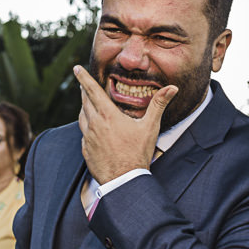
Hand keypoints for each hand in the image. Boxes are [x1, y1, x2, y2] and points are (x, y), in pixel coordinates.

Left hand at [74, 64, 177, 184]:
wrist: (123, 180)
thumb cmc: (137, 154)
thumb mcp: (150, 127)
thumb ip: (158, 105)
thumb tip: (172, 87)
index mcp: (107, 116)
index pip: (92, 91)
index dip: (83, 78)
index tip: (76, 68)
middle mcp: (94, 125)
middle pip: (85, 102)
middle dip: (84, 91)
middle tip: (83, 84)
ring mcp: (88, 138)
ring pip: (82, 117)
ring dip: (84, 108)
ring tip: (87, 103)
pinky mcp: (85, 150)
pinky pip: (84, 133)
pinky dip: (86, 126)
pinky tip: (93, 128)